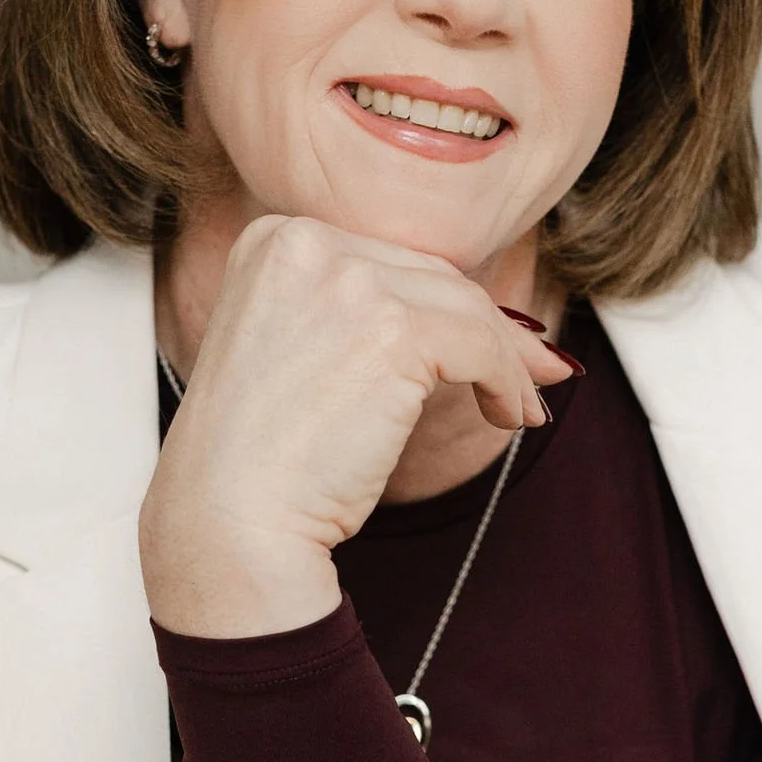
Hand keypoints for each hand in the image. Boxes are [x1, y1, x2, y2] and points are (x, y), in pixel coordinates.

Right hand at [140, 213, 577, 637]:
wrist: (229, 520)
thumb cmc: (261, 460)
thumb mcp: (298, 352)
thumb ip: (362, 315)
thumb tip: (484, 317)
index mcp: (273, 240)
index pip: (387, 262)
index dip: (444, 306)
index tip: (488, 344)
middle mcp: (304, 244)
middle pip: (432, 276)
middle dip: (490, 329)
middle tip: (533, 373)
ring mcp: (346, 281)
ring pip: (466, 309)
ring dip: (507, 361)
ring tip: (521, 407)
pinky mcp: (390, 330)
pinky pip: (482, 346)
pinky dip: (508, 383)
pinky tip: (510, 416)